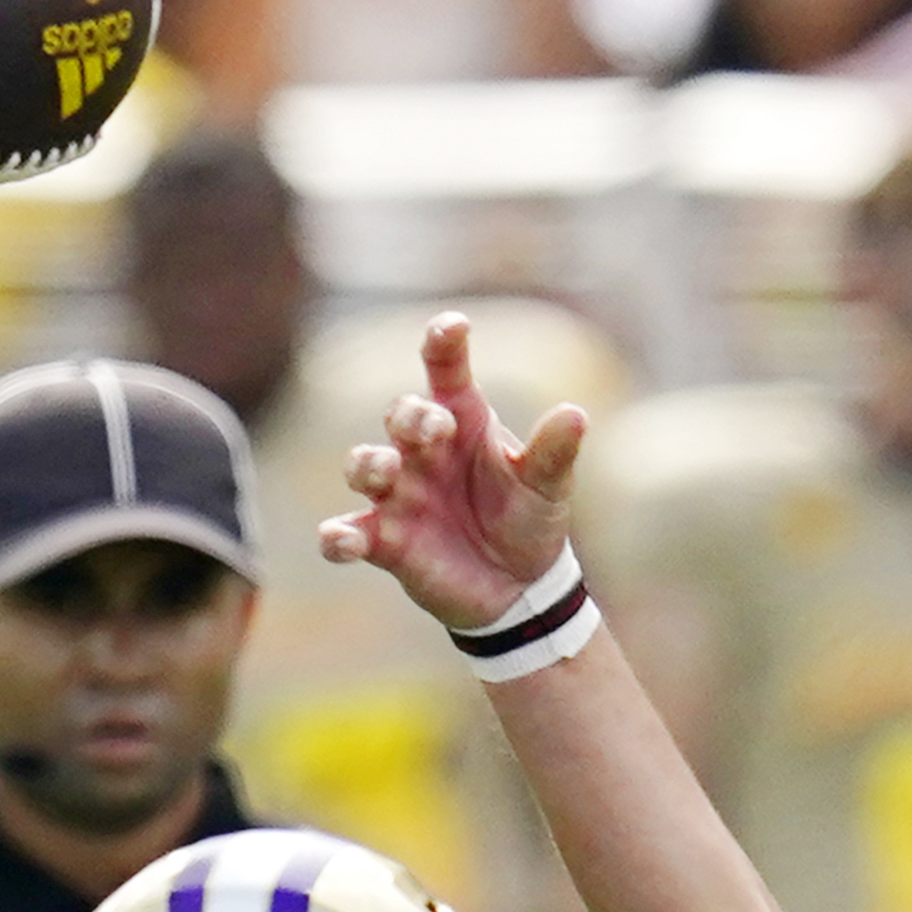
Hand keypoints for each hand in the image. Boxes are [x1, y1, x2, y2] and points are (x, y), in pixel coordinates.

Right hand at [322, 313, 589, 633]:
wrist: (518, 585)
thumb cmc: (528, 518)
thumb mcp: (546, 486)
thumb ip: (553, 452)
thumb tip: (574, 414)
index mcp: (463, 422)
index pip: (446, 371)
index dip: (443, 344)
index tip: (452, 326)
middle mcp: (423, 452)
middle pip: (400, 415)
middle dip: (410, 416)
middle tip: (432, 427)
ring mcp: (399, 494)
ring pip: (363, 465)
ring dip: (367, 464)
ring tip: (386, 471)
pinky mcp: (384, 542)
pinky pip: (347, 534)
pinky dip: (337, 537)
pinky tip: (340, 542)